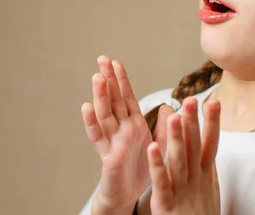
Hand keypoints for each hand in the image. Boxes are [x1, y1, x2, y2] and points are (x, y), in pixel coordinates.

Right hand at [81, 55, 173, 211]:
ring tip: (97, 77)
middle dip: (108, 80)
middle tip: (102, 59)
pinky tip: (86, 108)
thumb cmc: (142, 169)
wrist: (130, 195)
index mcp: (134, 124)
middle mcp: (121, 129)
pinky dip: (91, 123)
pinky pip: (99, 137)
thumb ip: (163, 126)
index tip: (116, 62)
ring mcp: (112, 141)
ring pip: (105, 114)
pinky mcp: (109, 156)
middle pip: (113, 100)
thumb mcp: (158, 145)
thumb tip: (168, 105)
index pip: (127, 97)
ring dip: (101, 96)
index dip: (121, 80)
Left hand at [147, 97, 220, 214]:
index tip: (213, 101)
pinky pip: (161, 183)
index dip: (212, 123)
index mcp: (206, 177)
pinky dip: (157, 165)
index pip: (210, 144)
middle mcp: (197, 182)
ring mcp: (183, 193)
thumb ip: (208, 169)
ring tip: (175, 115)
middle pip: (196, 147)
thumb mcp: (209, 192)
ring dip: (177, 138)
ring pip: (179, 161)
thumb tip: (211, 149)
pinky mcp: (167, 206)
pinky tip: (152, 148)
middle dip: (194, 123)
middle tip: (192, 99)